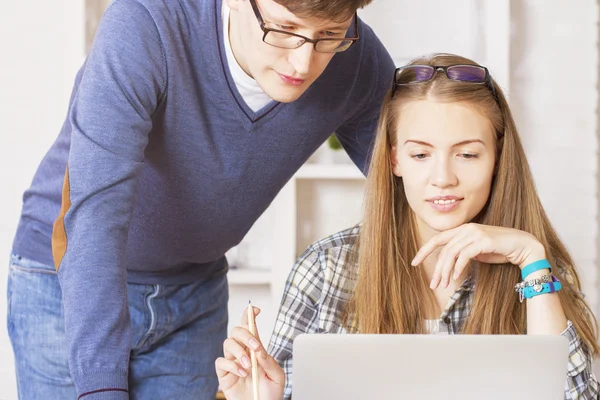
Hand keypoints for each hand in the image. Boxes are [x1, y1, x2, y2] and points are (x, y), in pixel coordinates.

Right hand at [215, 306, 284, 399]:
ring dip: (239, 352)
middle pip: (237, 331)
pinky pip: (221, 362)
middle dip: (246, 334)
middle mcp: (242, 353)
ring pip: (227, 343)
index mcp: (256, 350)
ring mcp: (232, 362)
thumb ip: (269, 361)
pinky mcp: (224, 375)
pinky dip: (232, 365)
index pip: (250, 327)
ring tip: (248, 367)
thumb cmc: (270, 395)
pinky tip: (242, 373)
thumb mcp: (277, 377)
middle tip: (255, 347)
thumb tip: (258, 350)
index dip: (250, 315)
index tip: (255, 309)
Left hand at [411, 223, 545, 288]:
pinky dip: (458, 267)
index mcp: (462, 230)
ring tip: (443, 285)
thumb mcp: (477, 251)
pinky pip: (464, 255)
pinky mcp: (483, 240)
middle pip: (443, 249)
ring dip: (445, 271)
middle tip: (433, 284)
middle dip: (436, 268)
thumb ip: (462, 253)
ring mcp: (474, 233)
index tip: (414, 262)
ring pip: (451, 253)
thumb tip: (448, 264)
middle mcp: (466, 229)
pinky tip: (455, 277)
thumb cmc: (500, 250)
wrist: (524, 247)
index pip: (437, 239)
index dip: (424, 251)